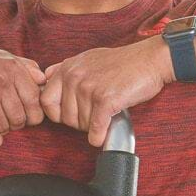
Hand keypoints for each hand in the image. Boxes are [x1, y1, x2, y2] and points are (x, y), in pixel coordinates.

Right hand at [0, 48, 46, 148]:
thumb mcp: (1, 57)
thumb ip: (26, 67)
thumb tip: (44, 80)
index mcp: (12, 68)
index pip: (35, 101)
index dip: (33, 115)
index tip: (26, 117)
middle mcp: (1, 79)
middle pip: (21, 118)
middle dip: (15, 124)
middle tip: (6, 120)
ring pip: (5, 127)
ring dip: (1, 130)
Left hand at [41, 39, 170, 146]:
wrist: (150, 59)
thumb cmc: (121, 62)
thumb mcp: (86, 59)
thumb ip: (64, 69)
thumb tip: (44, 78)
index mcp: (67, 68)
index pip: (45, 101)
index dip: (57, 113)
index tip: (71, 114)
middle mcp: (74, 77)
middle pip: (64, 117)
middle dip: (78, 123)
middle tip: (94, 116)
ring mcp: (89, 88)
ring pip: (81, 125)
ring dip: (93, 127)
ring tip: (105, 115)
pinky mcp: (106, 100)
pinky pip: (95, 129)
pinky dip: (99, 137)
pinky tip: (104, 134)